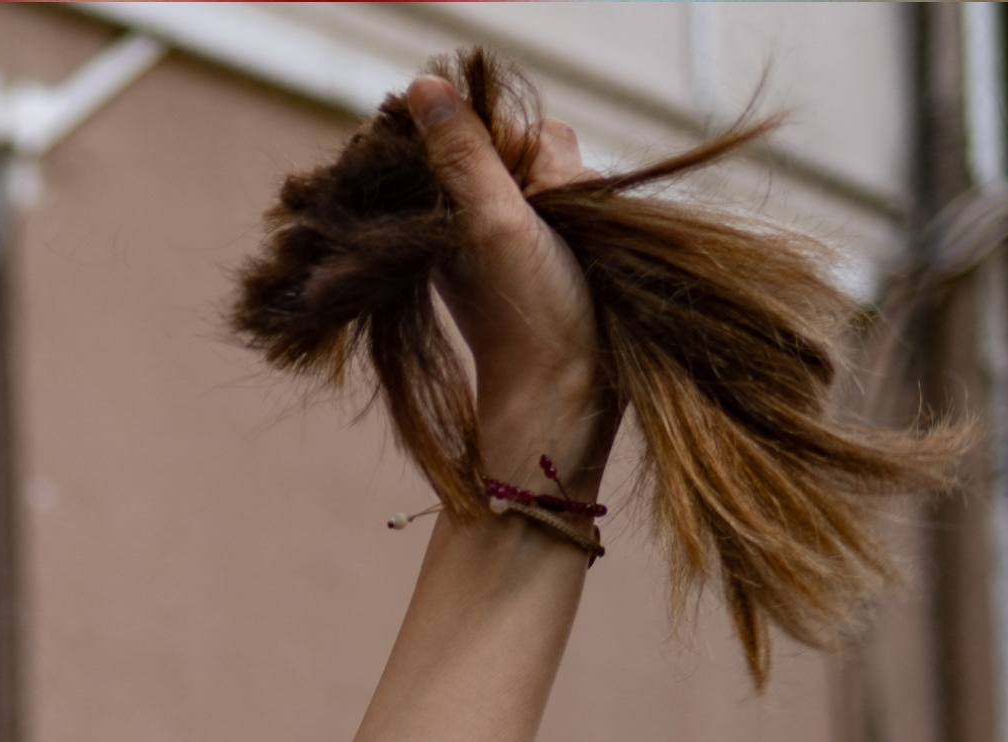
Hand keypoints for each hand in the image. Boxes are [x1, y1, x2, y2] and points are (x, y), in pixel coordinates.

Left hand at [406, 73, 607, 471]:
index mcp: (444, 200)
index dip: (522, 152)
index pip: (495, 124)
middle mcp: (474, 205)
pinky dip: (588, 217)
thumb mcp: (492, 223)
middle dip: (553, 179)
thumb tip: (419, 89)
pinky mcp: (549, 241)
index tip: (525, 198)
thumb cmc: (525, 312)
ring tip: (568, 251)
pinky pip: (581, 197)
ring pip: (566, 167)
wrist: (567, 386)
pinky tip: (583, 255)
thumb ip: (464, 155)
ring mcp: (513, 223)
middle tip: (548, 234)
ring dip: (576, 199)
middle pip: (534, 142)